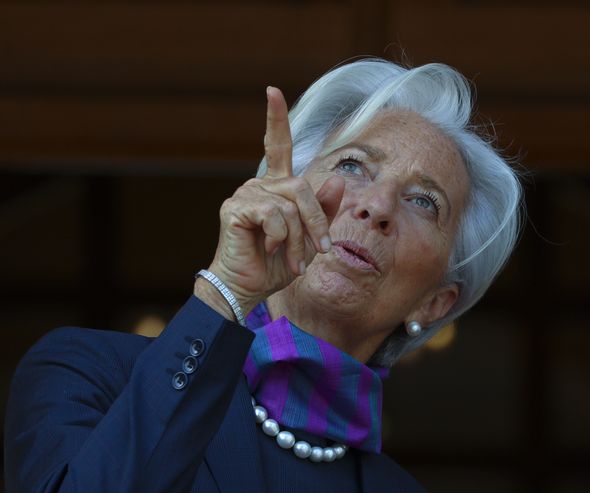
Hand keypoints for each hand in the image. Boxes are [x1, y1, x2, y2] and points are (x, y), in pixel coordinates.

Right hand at [205, 86, 342, 312]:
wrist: (249, 287)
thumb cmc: (277, 264)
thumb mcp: (310, 237)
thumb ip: (323, 209)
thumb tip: (335, 177)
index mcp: (276, 187)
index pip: (277, 146)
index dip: (276, 119)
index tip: (272, 91)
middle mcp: (259, 185)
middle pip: (303, 188)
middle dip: (317, 223)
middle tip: (321, 250)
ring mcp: (245, 194)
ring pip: (291, 206)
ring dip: (300, 238)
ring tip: (293, 261)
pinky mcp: (235, 207)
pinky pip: (274, 215)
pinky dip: (282, 237)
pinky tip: (271, 249)